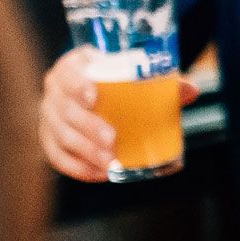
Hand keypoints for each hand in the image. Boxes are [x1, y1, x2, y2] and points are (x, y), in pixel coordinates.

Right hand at [41, 49, 199, 181]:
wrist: (96, 88)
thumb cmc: (118, 80)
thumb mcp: (135, 74)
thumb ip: (163, 80)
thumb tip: (190, 90)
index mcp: (73, 66)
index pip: (68, 73)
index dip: (77, 85)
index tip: (94, 96)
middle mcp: (55, 90)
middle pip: (65, 110)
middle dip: (88, 127)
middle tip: (112, 140)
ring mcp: (48, 115)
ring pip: (61, 136)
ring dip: (85, 152)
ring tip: (109, 163)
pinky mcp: (49, 138)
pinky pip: (57, 156)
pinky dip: (77, 168)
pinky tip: (99, 174)